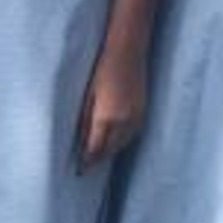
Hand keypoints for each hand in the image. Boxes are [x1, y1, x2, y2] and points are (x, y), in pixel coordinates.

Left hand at [77, 49, 147, 166]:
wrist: (127, 52)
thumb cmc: (101, 70)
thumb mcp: (87, 96)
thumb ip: (84, 121)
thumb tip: (81, 142)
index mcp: (107, 118)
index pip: (96, 148)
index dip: (88, 161)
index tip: (79, 170)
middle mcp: (124, 121)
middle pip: (110, 149)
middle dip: (98, 159)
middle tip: (87, 169)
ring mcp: (136, 116)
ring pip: (122, 143)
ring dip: (110, 152)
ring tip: (98, 159)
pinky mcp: (143, 110)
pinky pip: (132, 134)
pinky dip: (122, 142)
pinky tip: (114, 143)